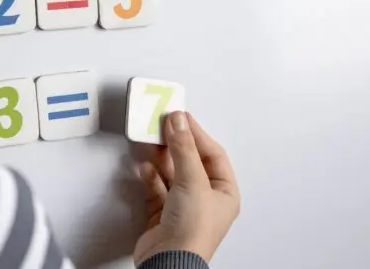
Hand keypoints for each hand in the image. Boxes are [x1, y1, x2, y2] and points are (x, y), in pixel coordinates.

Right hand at [134, 111, 239, 265]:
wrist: (169, 262)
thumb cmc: (193, 231)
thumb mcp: (192, 180)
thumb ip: (183, 148)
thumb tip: (179, 121)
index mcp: (224, 193)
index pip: (212, 154)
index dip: (197, 133)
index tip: (181, 116)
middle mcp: (205, 200)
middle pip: (190, 162)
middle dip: (176, 144)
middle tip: (163, 125)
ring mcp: (183, 207)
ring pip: (171, 173)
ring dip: (161, 158)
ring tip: (151, 141)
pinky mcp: (162, 214)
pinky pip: (157, 188)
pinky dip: (150, 176)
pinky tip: (145, 168)